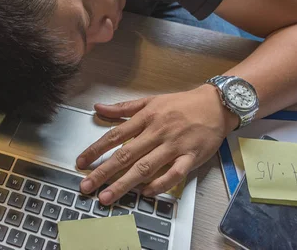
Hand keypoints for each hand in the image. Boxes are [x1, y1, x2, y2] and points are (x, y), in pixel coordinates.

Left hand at [76, 85, 237, 204]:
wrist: (216, 104)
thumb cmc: (181, 104)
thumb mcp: (150, 100)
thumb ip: (123, 108)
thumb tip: (98, 108)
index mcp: (146, 117)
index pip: (115, 135)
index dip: (95, 149)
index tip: (80, 163)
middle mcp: (157, 132)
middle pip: (126, 154)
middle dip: (103, 171)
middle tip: (86, 186)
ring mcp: (174, 146)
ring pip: (146, 167)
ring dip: (124, 183)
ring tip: (107, 196)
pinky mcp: (191, 157)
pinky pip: (174, 174)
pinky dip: (160, 185)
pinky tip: (145, 193)